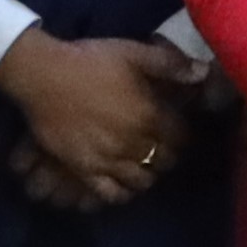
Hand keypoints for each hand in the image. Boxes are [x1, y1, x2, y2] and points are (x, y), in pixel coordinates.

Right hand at [0, 33, 200, 214]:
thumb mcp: (133, 53)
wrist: (43, 75)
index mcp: (149, 115)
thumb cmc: (89, 60)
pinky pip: (111, 193)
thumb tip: (202, 73)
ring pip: (141, 180)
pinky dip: (122, 192)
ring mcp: (109, 160)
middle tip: (160, 147)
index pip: (180, 137)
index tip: (177, 131)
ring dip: (147, 174)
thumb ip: (169, 64)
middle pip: (163, 161)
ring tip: (142, 165)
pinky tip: (122, 184)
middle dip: (167, 155)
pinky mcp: (85, 170)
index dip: (182, 135)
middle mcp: (134, 143)